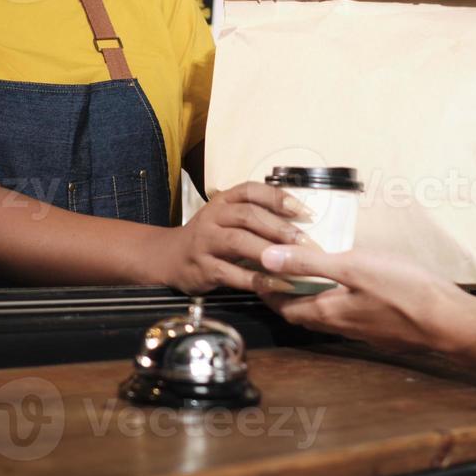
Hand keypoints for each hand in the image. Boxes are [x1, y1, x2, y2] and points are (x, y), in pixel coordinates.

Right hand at [162, 182, 312, 293]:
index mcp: (223, 201)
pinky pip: (232, 273)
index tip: (306, 212)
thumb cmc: (210, 237)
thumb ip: (257, 217)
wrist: (169, 258)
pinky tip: (278, 284)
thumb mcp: (228, 219)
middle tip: (305, 241)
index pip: (251, 190)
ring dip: (269, 251)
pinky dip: (257, 279)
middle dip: (279, 227)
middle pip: (248, 215)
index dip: (279, 198)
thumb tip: (302, 224)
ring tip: (294, 261)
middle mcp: (213, 217)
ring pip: (238, 241)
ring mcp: (206, 242)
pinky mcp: (203, 268)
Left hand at [253, 245, 475, 353]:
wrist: (447, 320)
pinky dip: (338, 301)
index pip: (285, 307)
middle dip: (288, 295)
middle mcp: (342, 327)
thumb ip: (309, 263)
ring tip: (311, 275)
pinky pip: (350, 315)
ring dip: (313, 298)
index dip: (268, 291)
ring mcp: (364, 331)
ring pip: (327, 316)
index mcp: (328, 312)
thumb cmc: (402, 289)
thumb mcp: (352, 266)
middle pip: (304, 313)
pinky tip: (351, 286)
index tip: (258, 273)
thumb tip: (266, 258)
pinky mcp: (383, 329)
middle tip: (280, 272)